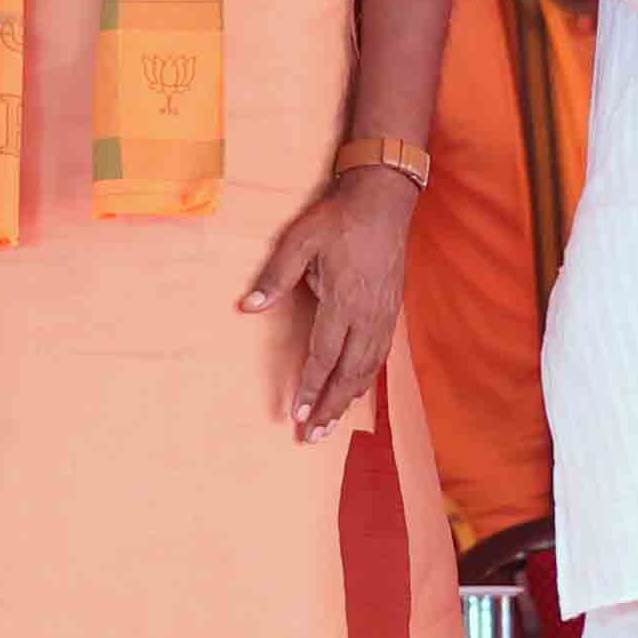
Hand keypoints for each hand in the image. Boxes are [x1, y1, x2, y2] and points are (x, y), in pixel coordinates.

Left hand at [244, 167, 418, 440]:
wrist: (384, 201)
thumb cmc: (337, 219)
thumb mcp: (299, 239)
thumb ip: (275, 276)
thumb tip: (247, 307)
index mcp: (343, 301)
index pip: (323, 356)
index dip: (310, 387)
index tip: (298, 415)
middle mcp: (367, 316)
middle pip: (348, 374)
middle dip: (329, 407)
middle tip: (313, 436)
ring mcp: (383, 316)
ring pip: (366, 370)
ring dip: (347, 400)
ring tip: (331, 425)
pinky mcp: (391, 312)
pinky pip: (379, 357)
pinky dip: (365, 380)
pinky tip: (355, 392)